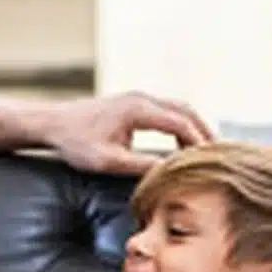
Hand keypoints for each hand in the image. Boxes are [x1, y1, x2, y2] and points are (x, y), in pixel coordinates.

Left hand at [44, 91, 213, 175]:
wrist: (51, 124)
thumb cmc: (75, 143)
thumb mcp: (108, 160)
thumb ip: (141, 165)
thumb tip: (170, 172)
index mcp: (139, 109)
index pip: (181, 124)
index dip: (199, 143)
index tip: (211, 162)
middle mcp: (142, 99)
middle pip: (186, 111)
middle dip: (204, 132)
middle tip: (220, 155)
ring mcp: (137, 98)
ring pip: (178, 108)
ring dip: (194, 127)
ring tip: (207, 151)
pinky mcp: (132, 103)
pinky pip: (167, 110)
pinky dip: (181, 124)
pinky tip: (183, 144)